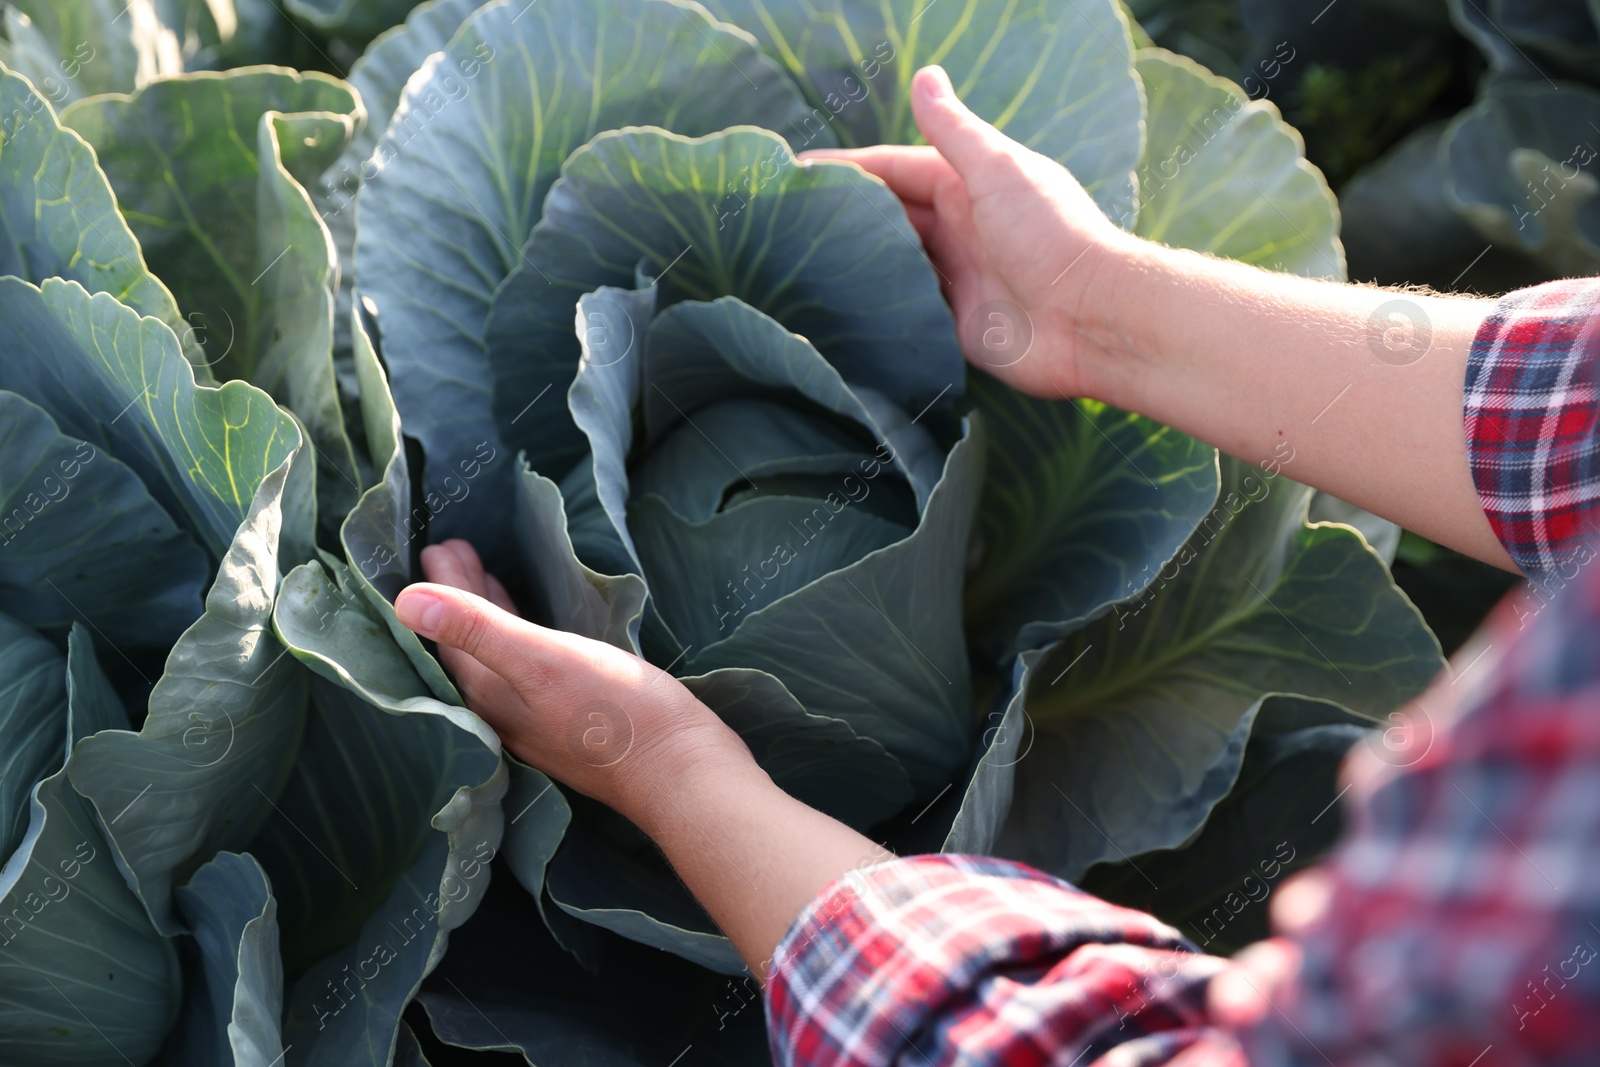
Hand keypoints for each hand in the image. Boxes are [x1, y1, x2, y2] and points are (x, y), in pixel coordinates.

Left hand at [394, 540, 752, 817]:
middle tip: (455, 550)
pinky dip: (521, 636)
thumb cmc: (616, 713)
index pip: (451, 637)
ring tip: (488, 576)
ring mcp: (540, 719)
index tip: (438, 547)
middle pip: (471, 647)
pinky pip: (530, 667)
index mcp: (491, 696)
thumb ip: (479, 628)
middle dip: (462, 598)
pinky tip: (538, 630)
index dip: (444, 590)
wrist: (680, 770)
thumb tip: (405, 600)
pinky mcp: (574, 718)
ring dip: (491, 615)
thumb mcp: (543, 659)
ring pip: (500, 658)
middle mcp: (506, 712)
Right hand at [803, 64, 1133, 400]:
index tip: (796, 174)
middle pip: (890, 215)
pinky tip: (841, 305)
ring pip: (894, 262)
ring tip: (800, 262)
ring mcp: (957, 276)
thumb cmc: (1051, 235)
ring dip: (859, 260)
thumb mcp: (997, 170)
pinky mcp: (956, 324)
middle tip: (787, 220)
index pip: (894, 169)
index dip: (848, 170)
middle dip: (846, 215)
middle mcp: (960, 228)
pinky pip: (907, 310)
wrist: (1089, 319)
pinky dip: (879, 304)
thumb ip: (955, 130)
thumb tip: (924, 76)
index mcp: (968, 185)